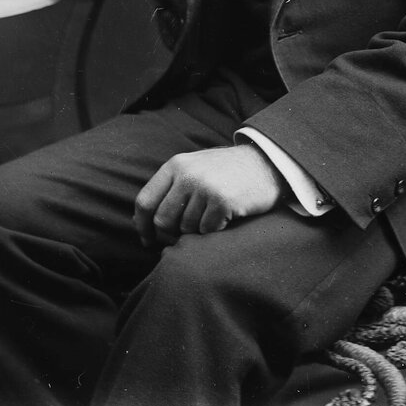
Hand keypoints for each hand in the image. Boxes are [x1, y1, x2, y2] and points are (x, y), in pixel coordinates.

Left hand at [134, 145, 285, 247]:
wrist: (265, 164)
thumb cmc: (226, 172)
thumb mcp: (194, 168)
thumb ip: (170, 187)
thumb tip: (140, 220)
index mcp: (175, 165)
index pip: (145, 201)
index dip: (142, 226)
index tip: (147, 241)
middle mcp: (186, 174)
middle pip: (162, 220)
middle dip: (171, 234)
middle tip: (185, 234)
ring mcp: (204, 187)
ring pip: (186, 229)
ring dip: (197, 231)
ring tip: (212, 216)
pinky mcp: (222, 201)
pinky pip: (206, 231)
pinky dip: (214, 231)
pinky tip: (225, 217)